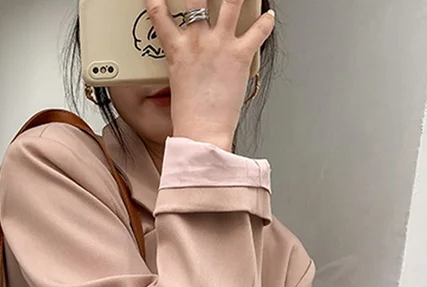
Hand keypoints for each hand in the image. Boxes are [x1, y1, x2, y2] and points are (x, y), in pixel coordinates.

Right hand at [145, 0, 274, 149]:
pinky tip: (269, 16)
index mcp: (177, 50)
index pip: (158, 14)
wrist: (202, 133)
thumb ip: (185, 66)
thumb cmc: (189, 117)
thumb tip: (192, 63)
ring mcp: (219, 45)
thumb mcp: (178, 85)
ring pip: (231, 2)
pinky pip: (259, 29)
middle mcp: (197, 42)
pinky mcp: (240, 54)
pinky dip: (266, 21)